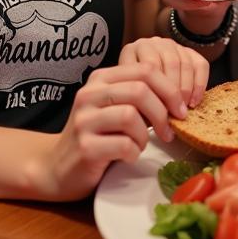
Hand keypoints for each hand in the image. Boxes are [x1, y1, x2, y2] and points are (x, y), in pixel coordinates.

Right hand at [41, 61, 188, 200]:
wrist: (56, 168)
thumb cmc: (96, 135)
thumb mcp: (114, 107)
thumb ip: (138, 96)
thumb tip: (178, 98)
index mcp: (101, 79)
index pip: (144, 70)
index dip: (169, 89)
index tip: (181, 109)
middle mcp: (89, 94)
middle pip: (140, 90)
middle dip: (162, 112)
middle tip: (169, 131)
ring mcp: (84, 120)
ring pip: (131, 116)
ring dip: (145, 135)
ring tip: (140, 144)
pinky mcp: (85, 147)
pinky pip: (124, 145)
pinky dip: (134, 152)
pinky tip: (128, 156)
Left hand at [120, 35, 208, 108]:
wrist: (140, 82)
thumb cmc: (133, 94)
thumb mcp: (128, 93)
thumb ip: (136, 100)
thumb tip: (152, 117)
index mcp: (132, 51)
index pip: (149, 67)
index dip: (157, 91)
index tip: (161, 113)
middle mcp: (152, 43)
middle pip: (170, 64)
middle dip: (174, 92)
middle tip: (175, 113)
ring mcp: (172, 45)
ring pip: (185, 64)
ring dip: (186, 90)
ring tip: (183, 109)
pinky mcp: (189, 51)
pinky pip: (200, 65)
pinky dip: (200, 84)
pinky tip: (195, 101)